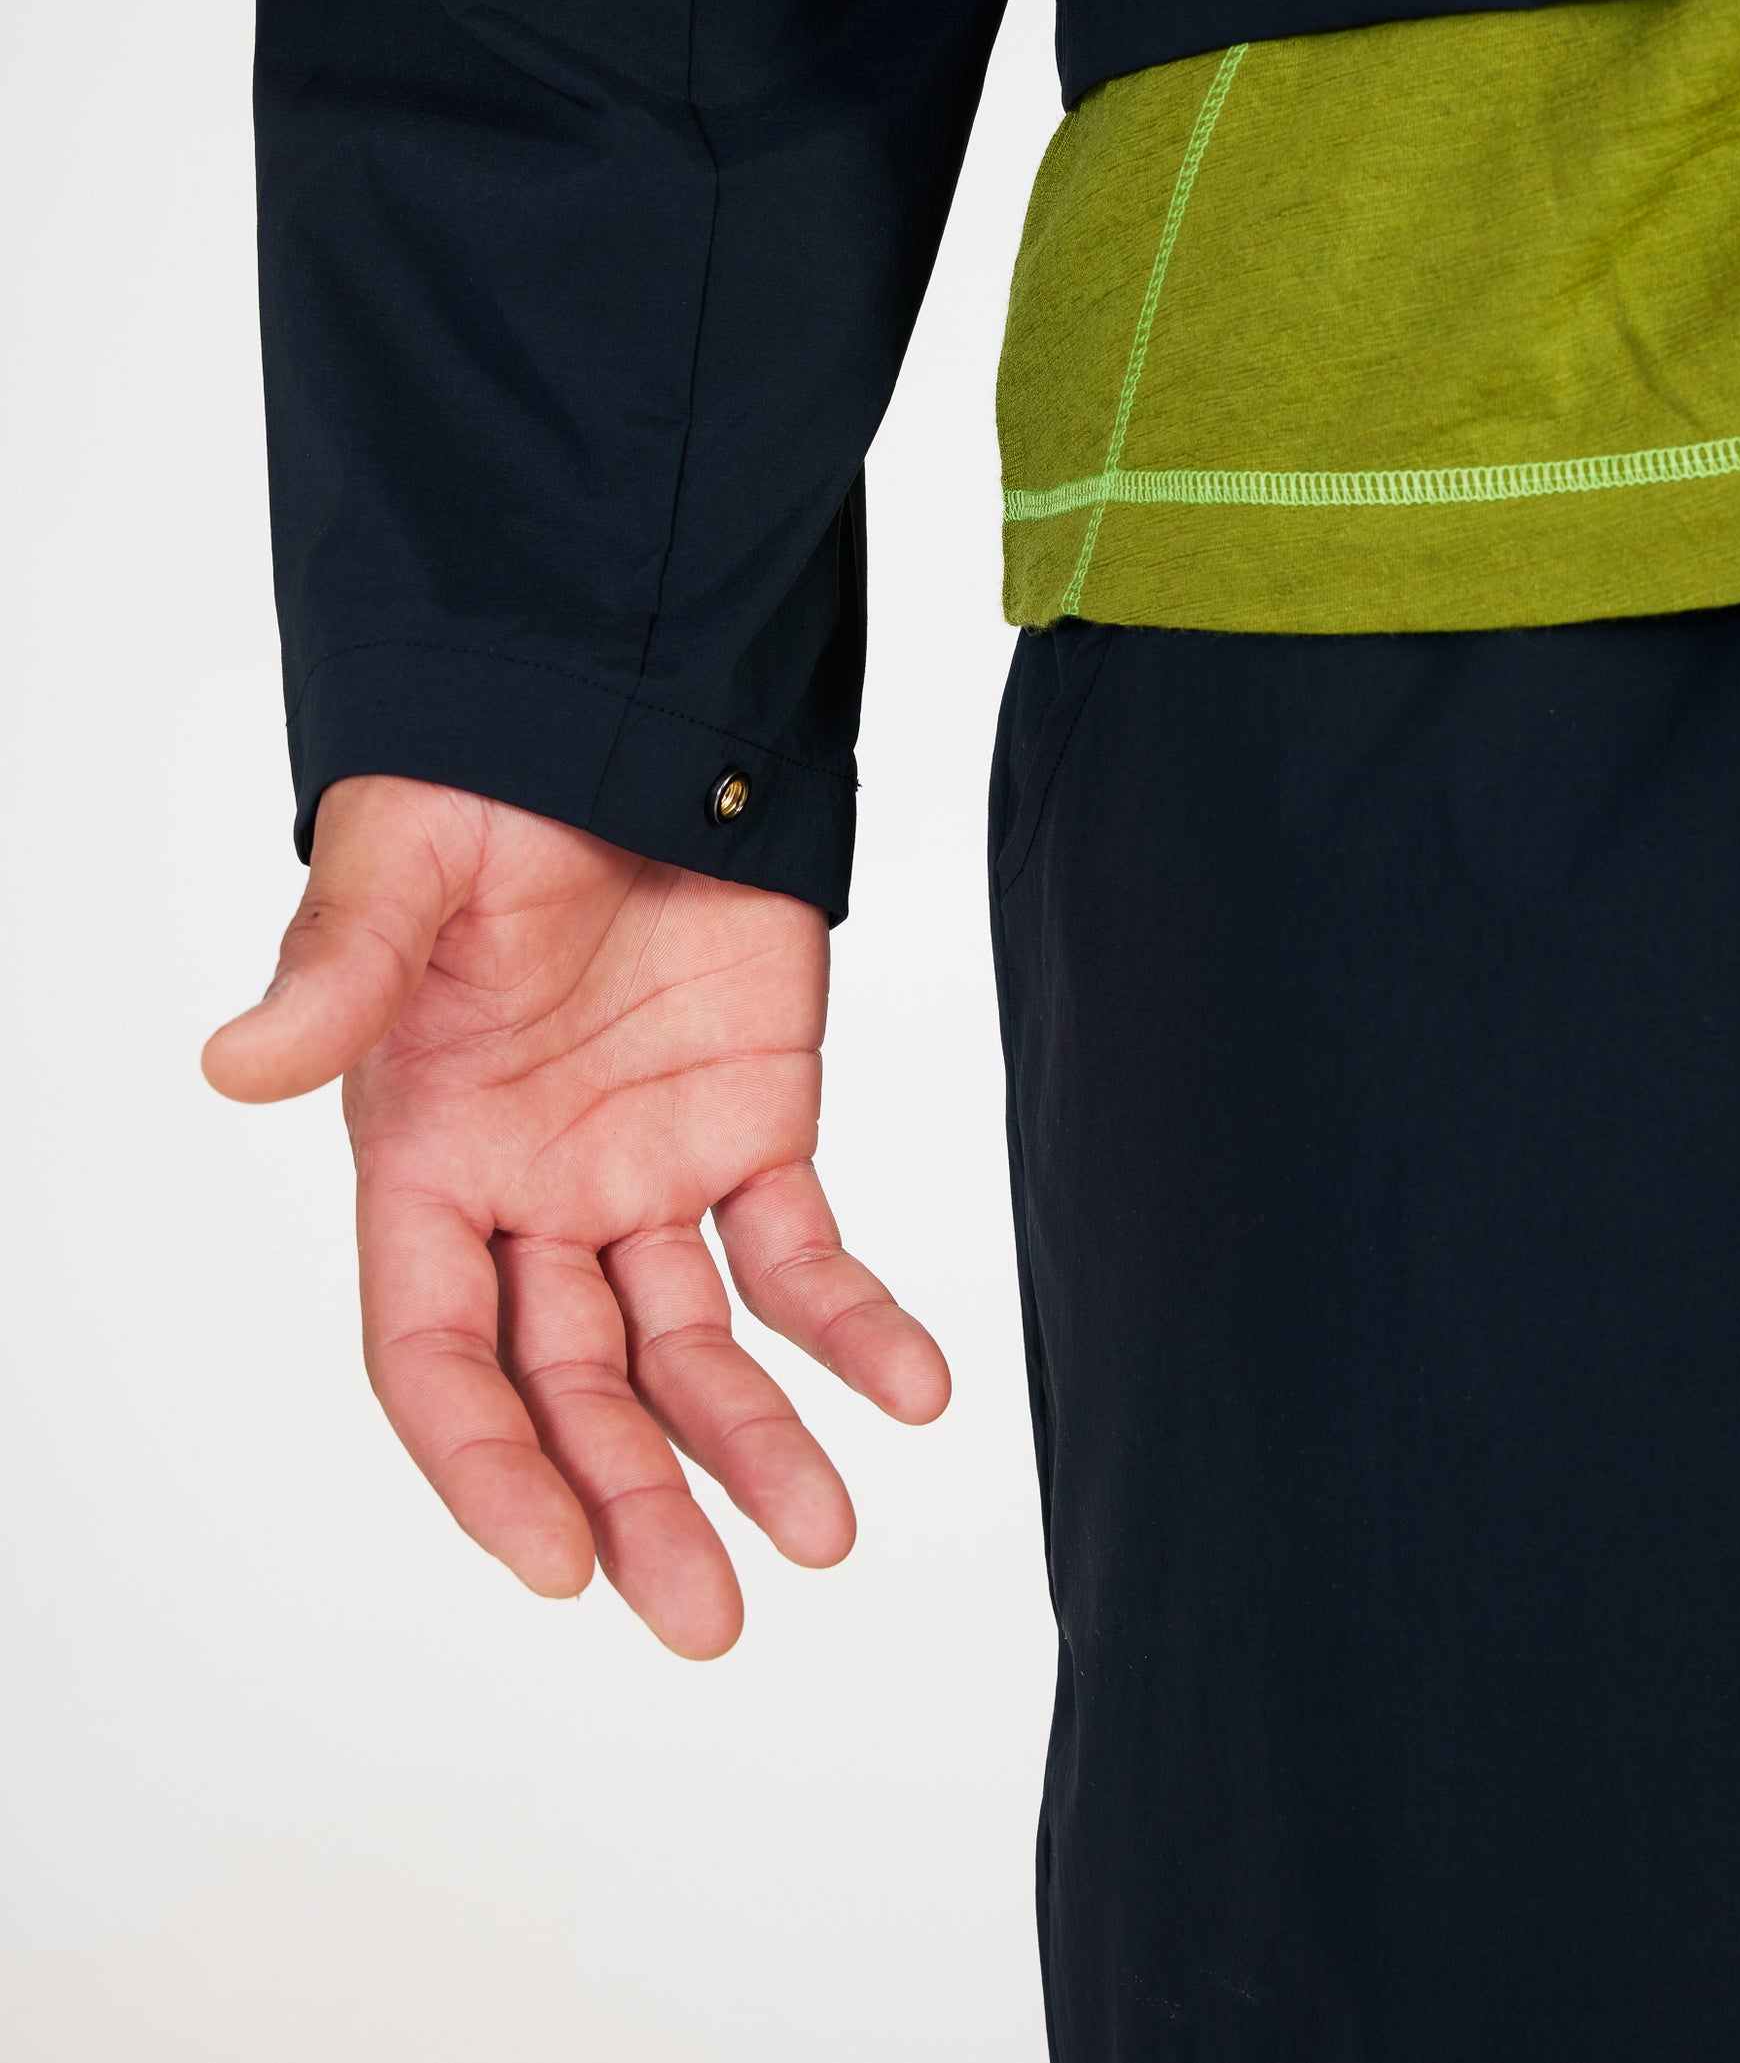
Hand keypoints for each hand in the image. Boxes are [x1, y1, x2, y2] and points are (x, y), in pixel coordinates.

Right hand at [202, 775, 948, 1656]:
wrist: (622, 714)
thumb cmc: (481, 788)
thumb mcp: (400, 871)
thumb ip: (341, 974)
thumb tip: (235, 1065)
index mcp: (424, 1161)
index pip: (438, 1355)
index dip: (485, 1462)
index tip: (552, 1561)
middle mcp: (532, 1196)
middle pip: (575, 1388)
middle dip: (632, 1502)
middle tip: (705, 1617)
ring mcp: (648, 1172)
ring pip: (695, 1349)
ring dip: (754, 1443)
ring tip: (822, 1531)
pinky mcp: (756, 1128)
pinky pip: (803, 1252)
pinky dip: (855, 1322)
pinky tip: (912, 1385)